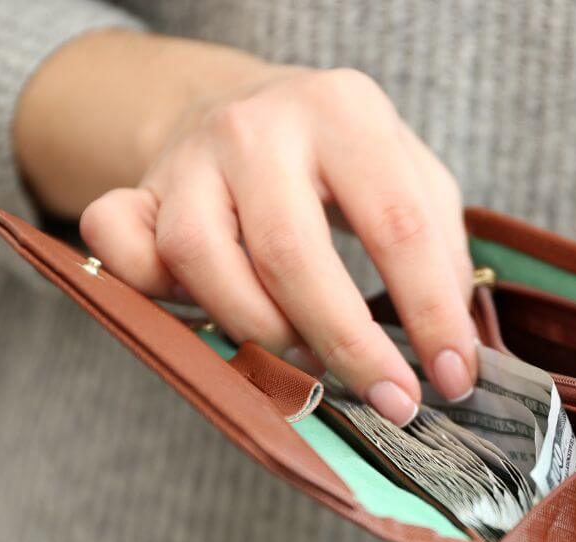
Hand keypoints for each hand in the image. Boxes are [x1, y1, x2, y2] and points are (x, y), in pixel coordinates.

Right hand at [74, 52, 475, 424]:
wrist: (247, 107)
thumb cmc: (342, 161)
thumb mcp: (412, 177)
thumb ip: (441, 251)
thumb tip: (455, 351)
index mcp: (344, 111)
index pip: (397, 225)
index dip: (430, 315)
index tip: (449, 381)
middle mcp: (258, 126)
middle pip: (291, 252)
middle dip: (345, 344)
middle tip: (387, 399)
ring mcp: (188, 157)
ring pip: (200, 258)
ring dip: (256, 330)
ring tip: (303, 356)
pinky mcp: (136, 188)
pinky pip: (120, 245)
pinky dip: (152, 292)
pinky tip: (203, 316)